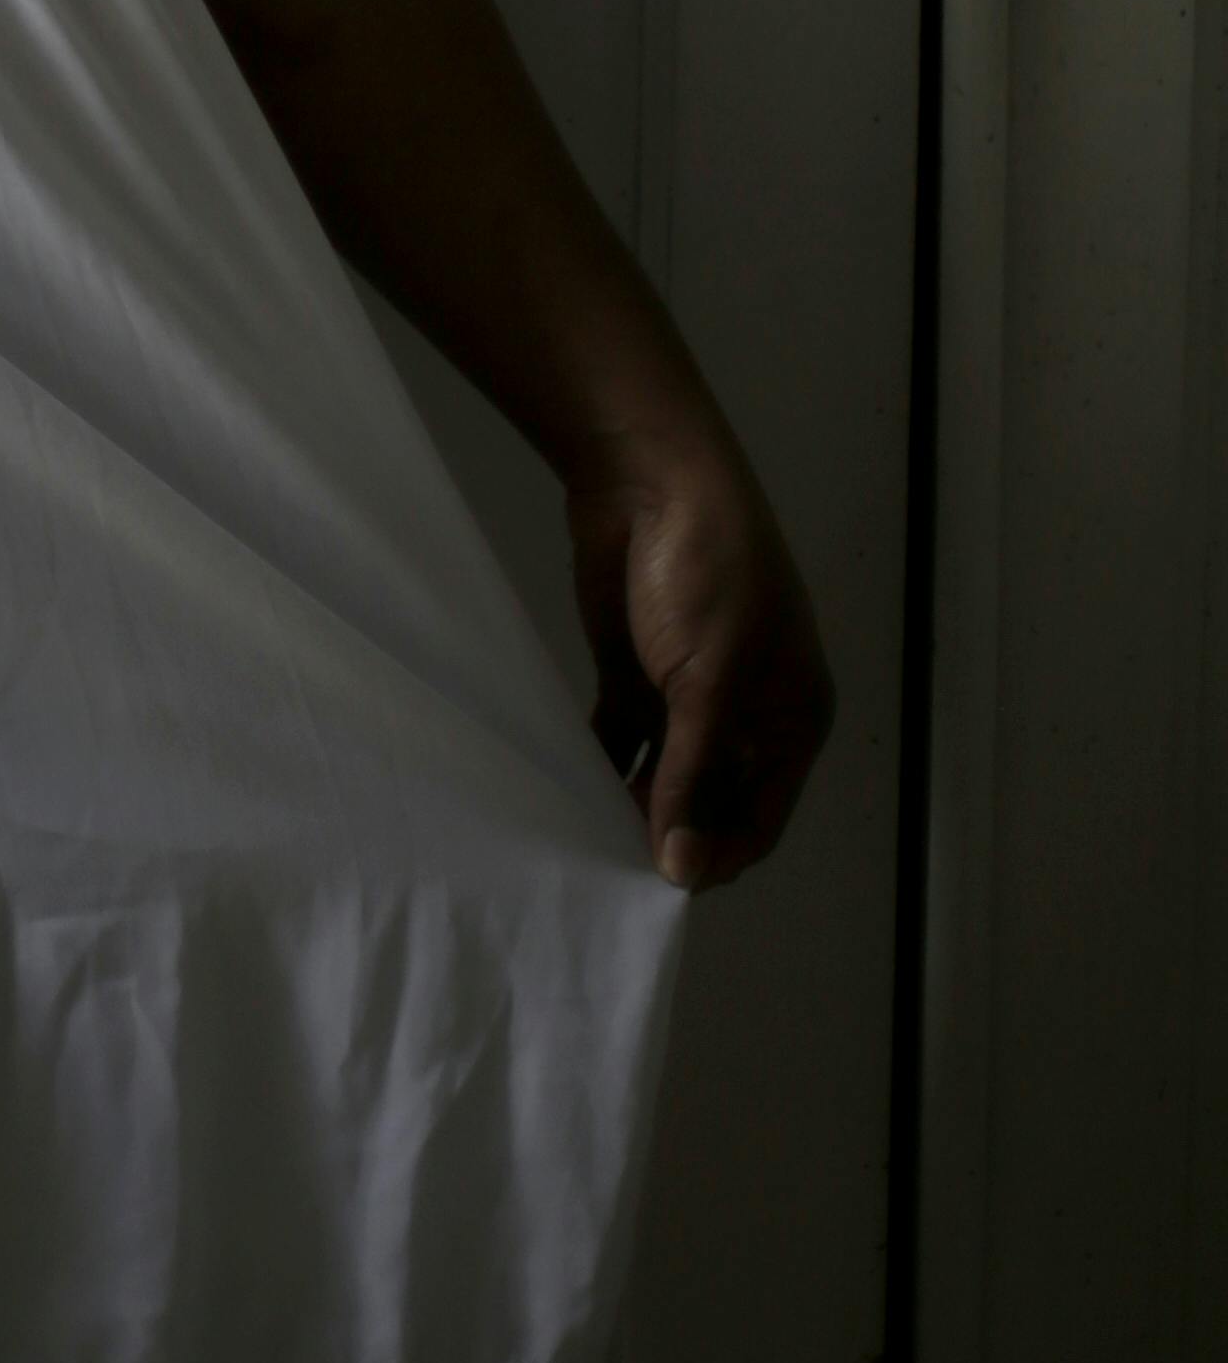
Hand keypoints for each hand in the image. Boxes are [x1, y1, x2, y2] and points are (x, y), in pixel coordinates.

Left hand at [567, 422, 833, 889]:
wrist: (648, 476)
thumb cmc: (707, 577)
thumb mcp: (708, 684)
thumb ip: (691, 777)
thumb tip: (683, 869)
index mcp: (792, 717)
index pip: (762, 814)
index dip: (722, 853)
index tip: (668, 885)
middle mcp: (746, 714)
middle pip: (712, 799)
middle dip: (674, 832)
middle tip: (615, 867)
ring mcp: (689, 692)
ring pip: (664, 774)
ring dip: (634, 804)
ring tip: (587, 840)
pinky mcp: (636, 671)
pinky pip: (624, 739)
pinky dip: (604, 765)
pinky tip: (571, 793)